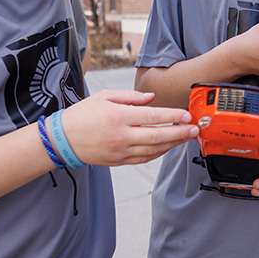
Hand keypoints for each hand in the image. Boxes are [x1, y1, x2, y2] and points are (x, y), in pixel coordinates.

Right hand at [60, 89, 196, 165]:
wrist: (63, 139)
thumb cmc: (83, 114)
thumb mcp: (105, 96)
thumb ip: (131, 97)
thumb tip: (152, 98)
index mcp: (119, 116)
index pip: (152, 116)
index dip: (172, 116)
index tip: (187, 115)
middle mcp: (122, 135)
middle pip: (158, 136)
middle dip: (180, 133)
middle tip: (195, 129)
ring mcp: (121, 151)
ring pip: (154, 149)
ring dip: (173, 144)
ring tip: (186, 137)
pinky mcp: (119, 161)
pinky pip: (144, 158)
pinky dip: (159, 153)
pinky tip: (168, 146)